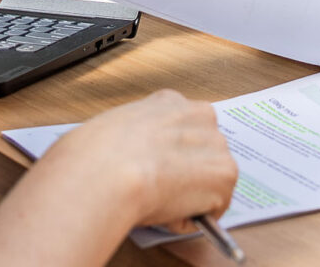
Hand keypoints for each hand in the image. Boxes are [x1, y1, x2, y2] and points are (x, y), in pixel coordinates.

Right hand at [42, 90, 237, 232]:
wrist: (108, 173)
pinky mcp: (224, 175)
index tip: (159, 171)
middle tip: (160, 193)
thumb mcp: (112, 129)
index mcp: (169, 102)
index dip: (171, 155)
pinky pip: (212, 207)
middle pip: (202, 152)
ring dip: (190, 198)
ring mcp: (216, 145)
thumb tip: (127, 159)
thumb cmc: (95, 155)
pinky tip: (167, 213)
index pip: (183, 129)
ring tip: (158, 204)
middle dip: (187, 175)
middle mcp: (199, 116)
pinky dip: (191, 218)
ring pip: (209, 180)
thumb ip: (132, 138)